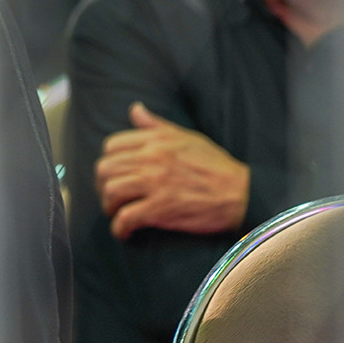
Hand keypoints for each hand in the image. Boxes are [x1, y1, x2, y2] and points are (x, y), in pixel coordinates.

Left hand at [95, 102, 249, 239]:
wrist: (241, 193)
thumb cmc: (216, 165)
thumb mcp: (186, 136)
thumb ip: (156, 125)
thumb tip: (135, 109)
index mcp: (156, 141)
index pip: (112, 146)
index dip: (109, 161)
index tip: (115, 173)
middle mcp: (151, 159)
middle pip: (105, 169)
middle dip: (102, 185)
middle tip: (111, 196)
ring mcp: (154, 184)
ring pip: (110, 192)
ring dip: (108, 206)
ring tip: (117, 213)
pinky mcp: (160, 209)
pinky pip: (125, 218)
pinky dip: (119, 228)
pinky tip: (125, 233)